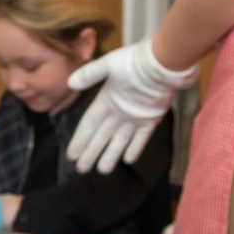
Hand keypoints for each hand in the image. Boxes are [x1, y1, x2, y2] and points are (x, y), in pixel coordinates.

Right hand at [65, 37, 198, 174]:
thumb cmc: (134, 62)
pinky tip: (128, 160)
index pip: (89, 124)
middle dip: (91, 153)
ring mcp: (134, 117)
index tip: (72, 155)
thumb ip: (90, 74)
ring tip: (103, 171)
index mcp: (106, 101)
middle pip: (101, 137)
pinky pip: (141, 138)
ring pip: (119, 141)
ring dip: (111, 155)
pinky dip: (135, 148)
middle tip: (82, 169)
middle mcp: (118, 112)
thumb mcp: (109, 65)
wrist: (163, 63)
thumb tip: (70, 83)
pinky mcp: (150, 119)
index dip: (80, 140)